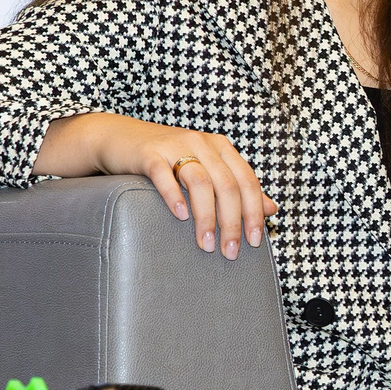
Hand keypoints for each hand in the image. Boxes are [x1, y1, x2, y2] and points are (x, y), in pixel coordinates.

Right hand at [37, 111, 278, 259]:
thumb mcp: (206, 168)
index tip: (254, 242)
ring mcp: (175, 145)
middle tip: (230, 252)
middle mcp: (202, 143)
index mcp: (222, 148)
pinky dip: (174, 196)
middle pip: (227, 186)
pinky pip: (164, 174)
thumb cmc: (167, 159)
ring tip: (206, 244)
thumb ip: (237, 187)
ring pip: (201, 182)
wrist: (118, 138)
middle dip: (232, 222)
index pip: (248, 182)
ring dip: (206, 217)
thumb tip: (272, 209)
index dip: (254, 213)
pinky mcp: (148, 152)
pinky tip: (180, 217)